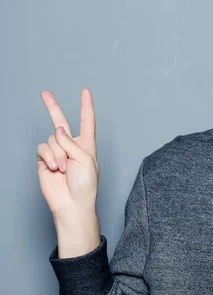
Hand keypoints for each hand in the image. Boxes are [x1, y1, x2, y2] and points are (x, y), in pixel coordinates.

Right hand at [37, 88, 99, 256]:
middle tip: (44, 93)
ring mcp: (56, 152)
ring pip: (52, 139)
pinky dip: (49, 157)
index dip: (85, 106)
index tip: (85, 91)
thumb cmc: (85, 184)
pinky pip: (42, 148)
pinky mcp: (44, 160)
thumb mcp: (86, 160)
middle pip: (60, 121)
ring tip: (63, 168)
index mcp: (86, 144)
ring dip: (58, 154)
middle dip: (52, 107)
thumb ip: (71, 142)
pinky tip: (53, 169)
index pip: (86, 121)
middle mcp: (70, 146)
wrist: (72, 203)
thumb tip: (58, 129)